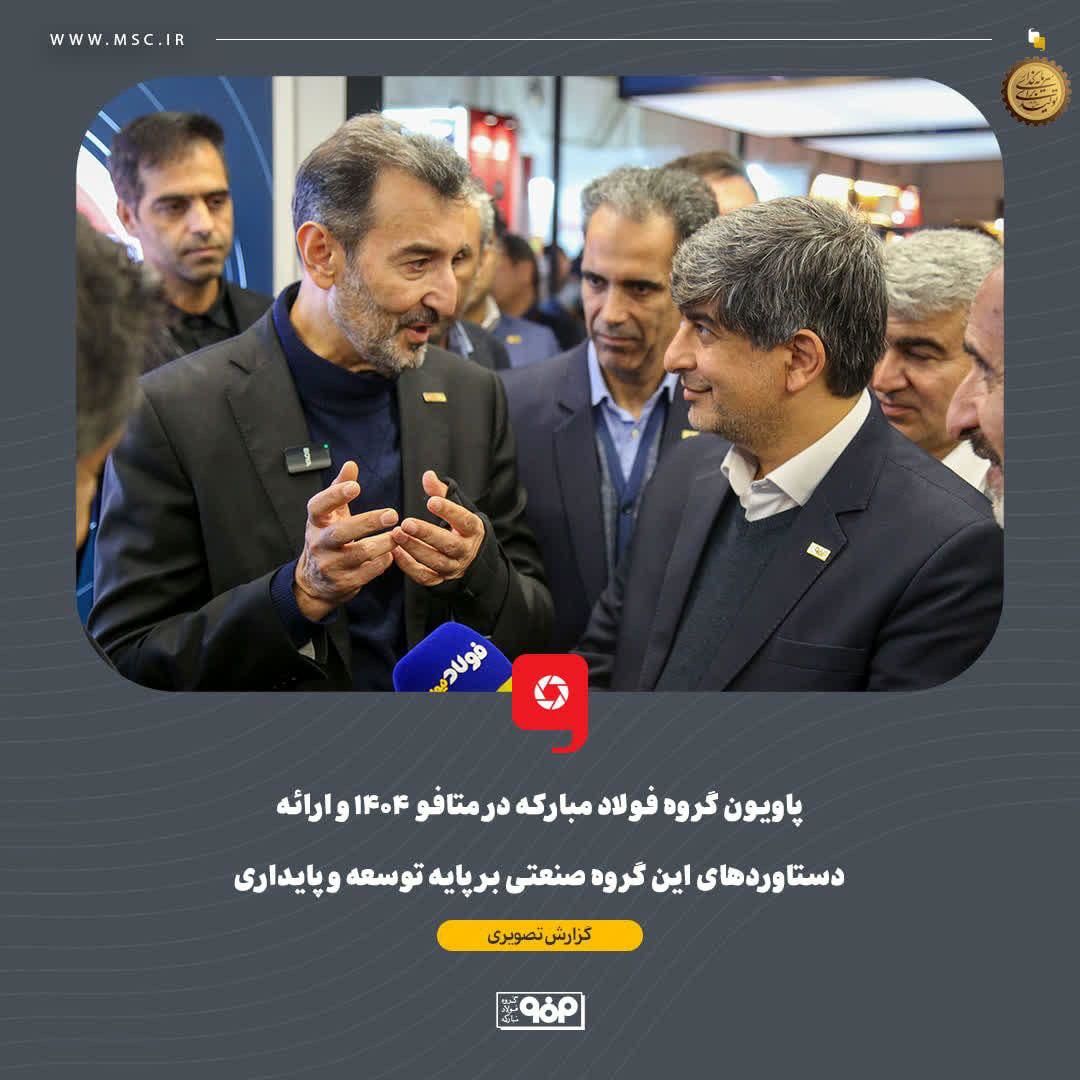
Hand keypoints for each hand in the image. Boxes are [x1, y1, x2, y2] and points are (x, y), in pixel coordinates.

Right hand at [293, 461, 397, 619]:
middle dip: (368, 522)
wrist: (315, 582)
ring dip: (384, 543)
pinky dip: (383, 561)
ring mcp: (330, 565)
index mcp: (316, 522)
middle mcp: (319, 543)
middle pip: (341, 532)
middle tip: (393, 514)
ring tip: (398, 535)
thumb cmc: (328, 540)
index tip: (356, 486)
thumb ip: (340, 488)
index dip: (335, 495)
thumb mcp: (330, 515)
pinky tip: (390, 554)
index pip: (319, 506)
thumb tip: (351, 464)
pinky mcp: (344, 582)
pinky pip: (369, 571)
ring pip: (360, 553)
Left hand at [390, 470, 484, 586]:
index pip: (464, 521)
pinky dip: (408, 566)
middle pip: (448, 544)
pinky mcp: (441, 580)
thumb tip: (427, 475)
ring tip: (396, 534)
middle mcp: (465, 551)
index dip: (449, 512)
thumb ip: (442, 492)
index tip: (431, 501)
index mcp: (473, 530)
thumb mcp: (458, 509)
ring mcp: (453, 568)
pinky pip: (424, 577)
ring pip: (435, 561)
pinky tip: (395, 552)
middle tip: (406, 522)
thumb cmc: (461, 528)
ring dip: (414, 548)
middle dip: (426, 534)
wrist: (472, 559)